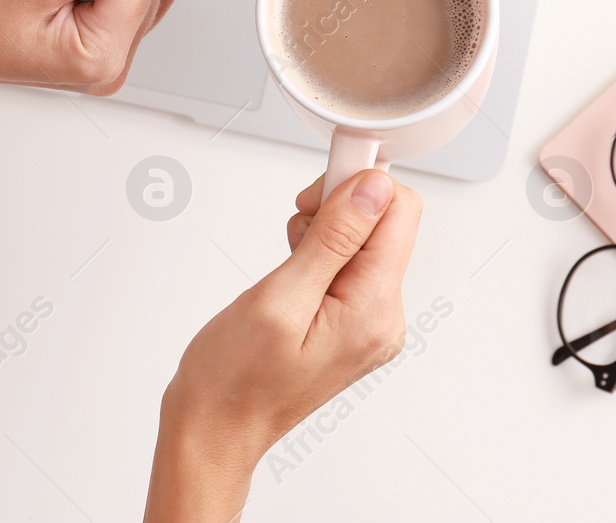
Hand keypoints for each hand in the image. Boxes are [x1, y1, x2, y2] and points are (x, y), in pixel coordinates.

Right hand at [145, 170, 422, 521]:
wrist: (216, 429)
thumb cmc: (233, 380)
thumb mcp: (280, 297)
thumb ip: (334, 238)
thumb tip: (373, 187)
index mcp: (374, 312)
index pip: (400, 211)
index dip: (356, 186)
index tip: (314, 191)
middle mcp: (384, 318)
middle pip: (386, 223)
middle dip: (337, 211)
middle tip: (293, 234)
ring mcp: (370, 323)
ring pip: (366, 240)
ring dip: (324, 233)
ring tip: (287, 264)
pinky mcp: (352, 323)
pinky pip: (350, 266)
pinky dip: (319, 255)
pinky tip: (292, 276)